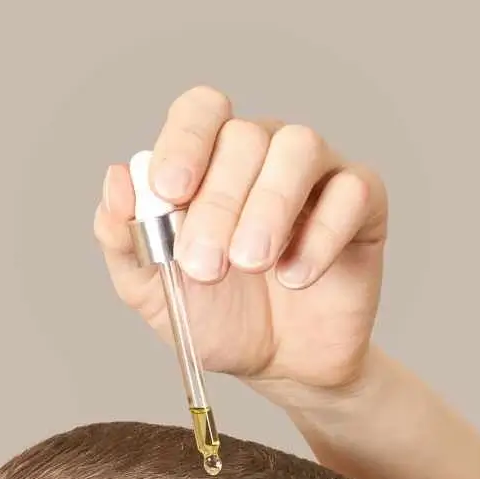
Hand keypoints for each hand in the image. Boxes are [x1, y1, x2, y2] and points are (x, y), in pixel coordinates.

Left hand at [95, 86, 386, 403]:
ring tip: (253, 264)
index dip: (184, 141)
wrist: (282, 366)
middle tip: (207, 267)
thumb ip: (126, 242)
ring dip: (269, 206)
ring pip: (299, 147)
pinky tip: (296, 277)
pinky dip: (321, 235)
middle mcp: (265, 153)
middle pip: (245, 136)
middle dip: (219, 203)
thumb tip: (116, 181)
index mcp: (211, 161)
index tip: (171, 192)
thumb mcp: (156, 294)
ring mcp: (318, 175)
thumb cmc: (221, 321)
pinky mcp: (363, 206)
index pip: (200, 112)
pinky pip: (353, 192)